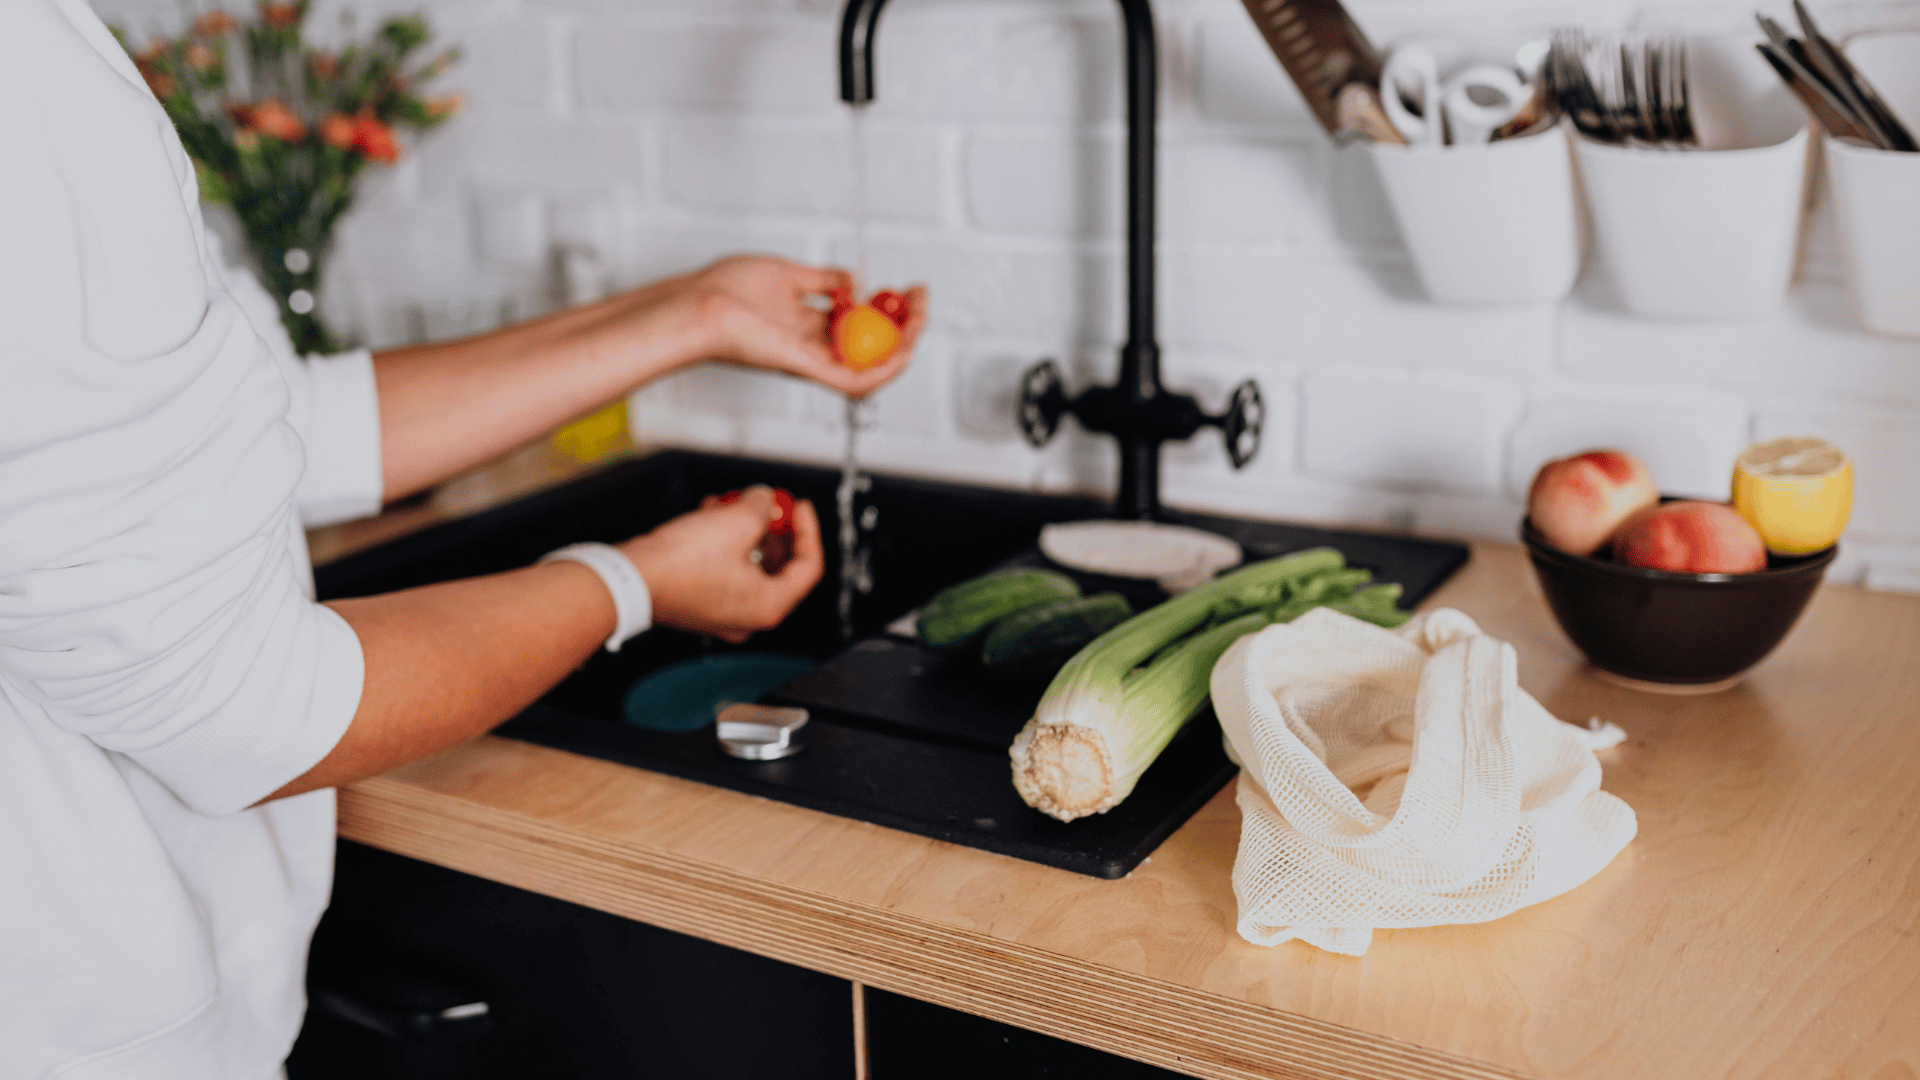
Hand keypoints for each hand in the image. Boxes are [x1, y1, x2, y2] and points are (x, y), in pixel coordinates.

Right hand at [617, 486, 824, 642]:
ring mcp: (722, 611)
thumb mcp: (736, 522)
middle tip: (768, 504)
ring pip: (748, 563)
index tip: (801, 508)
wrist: (629, 579)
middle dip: (773, 527)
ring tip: (733, 503)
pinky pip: (724, 567)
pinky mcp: (699, 600)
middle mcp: (747, 616)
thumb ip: (762, 506)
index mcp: (768, 607)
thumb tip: (763, 499)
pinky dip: (723, 541)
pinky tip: (712, 515)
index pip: (808, 568)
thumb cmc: (678, 566)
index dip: (808, 531)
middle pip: (778, 565)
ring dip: (744, 529)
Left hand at [676, 255, 927, 397]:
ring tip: (920, 317)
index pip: (861, 324)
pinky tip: (905, 350)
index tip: (907, 287)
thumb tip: (855, 279)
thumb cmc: (727, 291)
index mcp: (808, 327)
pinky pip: (855, 382)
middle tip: (922, 299)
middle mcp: (814, 347)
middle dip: (905, 323)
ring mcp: (812, 362)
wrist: (700, 306)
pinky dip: (884, 371)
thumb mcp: (786, 274)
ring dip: (904, 345)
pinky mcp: (808, 371)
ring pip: (871, 366)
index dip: (890, 308)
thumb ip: (822, 279)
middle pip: (872, 345)